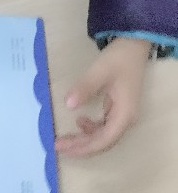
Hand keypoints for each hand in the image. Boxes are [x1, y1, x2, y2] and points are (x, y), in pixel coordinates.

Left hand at [55, 37, 150, 155]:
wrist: (133, 45)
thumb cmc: (118, 58)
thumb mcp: (100, 71)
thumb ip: (85, 87)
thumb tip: (69, 105)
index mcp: (124, 114)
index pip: (104, 140)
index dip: (83, 147)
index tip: (64, 147)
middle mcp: (126, 118)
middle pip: (103, 141)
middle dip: (81, 146)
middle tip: (58, 145)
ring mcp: (123, 113)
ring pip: (103, 135)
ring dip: (85, 138)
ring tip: (65, 137)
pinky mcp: (118, 107)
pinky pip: (104, 125)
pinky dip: (91, 128)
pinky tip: (79, 121)